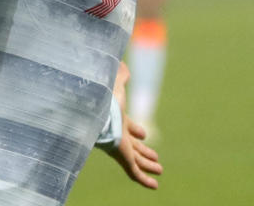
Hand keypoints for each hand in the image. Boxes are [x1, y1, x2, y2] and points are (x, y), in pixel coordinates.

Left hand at [107, 62, 162, 188]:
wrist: (93, 110)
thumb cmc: (102, 94)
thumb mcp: (114, 81)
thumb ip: (120, 74)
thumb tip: (123, 66)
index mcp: (115, 118)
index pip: (127, 127)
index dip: (135, 130)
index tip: (144, 133)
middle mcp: (117, 134)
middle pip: (133, 146)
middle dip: (144, 151)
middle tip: (155, 156)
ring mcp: (119, 147)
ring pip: (136, 160)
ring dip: (148, 165)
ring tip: (159, 169)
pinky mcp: (121, 157)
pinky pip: (135, 173)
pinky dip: (145, 180)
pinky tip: (155, 186)